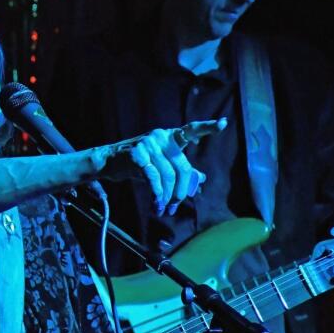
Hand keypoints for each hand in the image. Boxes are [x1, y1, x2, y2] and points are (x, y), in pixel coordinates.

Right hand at [93, 118, 227, 214]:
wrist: (109, 161)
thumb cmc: (139, 163)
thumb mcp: (162, 165)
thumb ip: (182, 170)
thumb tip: (201, 179)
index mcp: (171, 136)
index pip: (192, 130)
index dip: (208, 127)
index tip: (224, 124)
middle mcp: (161, 136)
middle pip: (182, 167)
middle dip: (181, 190)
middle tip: (176, 204)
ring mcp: (147, 143)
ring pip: (167, 175)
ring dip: (167, 196)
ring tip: (164, 208)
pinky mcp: (136, 154)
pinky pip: (152, 177)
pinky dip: (156, 193)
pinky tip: (156, 203)